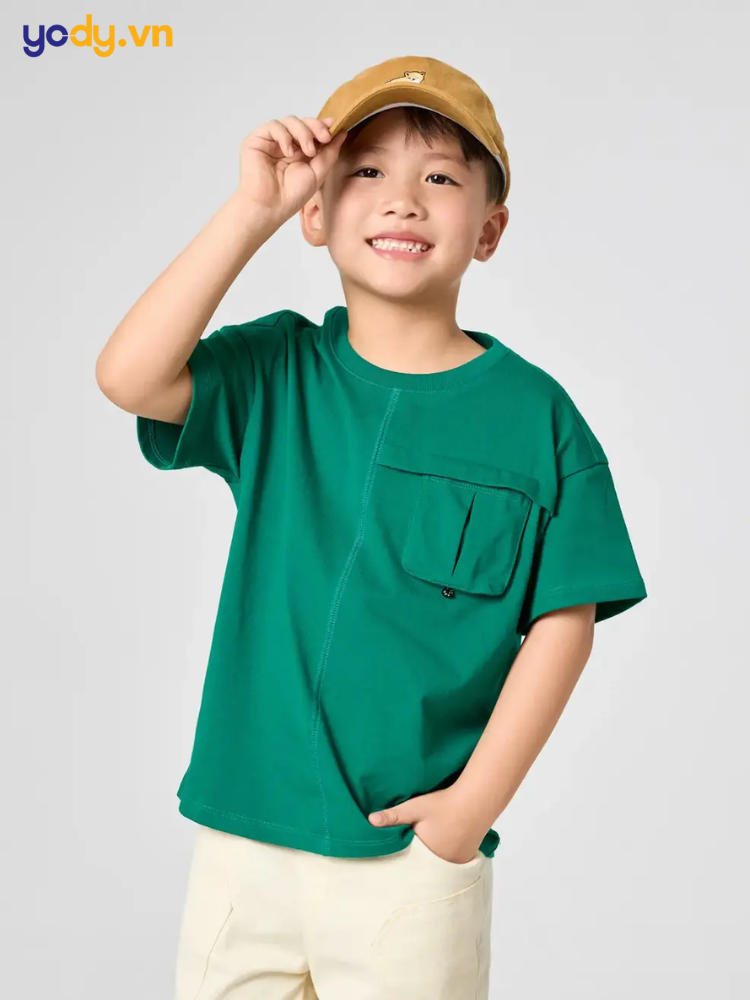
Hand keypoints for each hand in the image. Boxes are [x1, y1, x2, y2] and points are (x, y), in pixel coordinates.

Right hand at [235, 115, 347, 225]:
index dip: (322, 126)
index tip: (334, 128)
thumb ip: (329, 153)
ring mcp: (272, 141)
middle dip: (316, 127)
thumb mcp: (318, 173)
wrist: (269, 208)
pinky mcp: (257, 139)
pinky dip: (284, 135)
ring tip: (308, 151)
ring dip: (303, 132)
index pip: (312, 131)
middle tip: (324, 138)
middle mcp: (287, 145)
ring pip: (290, 121)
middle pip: (303, 122)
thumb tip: (342, 132)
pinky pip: (273, 126)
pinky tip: (288, 152)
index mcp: (300, 152)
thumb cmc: (291, 196)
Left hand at [368, 787, 486, 864]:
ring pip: (437, 866)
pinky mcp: (466, 858)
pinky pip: (450, 863)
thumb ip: (393, 816)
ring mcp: (456, 863)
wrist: (476, 801)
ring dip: (430, 860)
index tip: (393, 855)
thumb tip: (370, 821)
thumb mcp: (415, 808)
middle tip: (408, 852)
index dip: (400, 858)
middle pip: (423, 867)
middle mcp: (441, 865)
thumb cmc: (444, 804)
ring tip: (426, 847)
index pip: (407, 863)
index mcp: (425, 856)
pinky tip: (442, 845)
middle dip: (414, 861)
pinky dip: (444, 857)